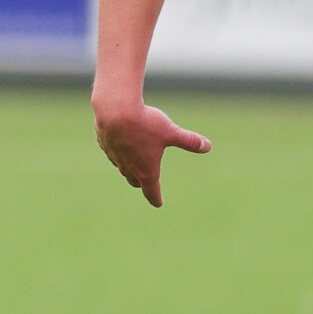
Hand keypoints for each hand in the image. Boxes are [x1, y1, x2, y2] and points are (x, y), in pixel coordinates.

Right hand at [92, 92, 211, 207]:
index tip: (158, 203)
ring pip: (122, 167)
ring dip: (129, 167)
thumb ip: (189, 141)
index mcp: (146, 170)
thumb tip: (208, 146)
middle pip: (135, 181)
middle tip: (146, 183)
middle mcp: (129, 167)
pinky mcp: (104, 144)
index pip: (151, 191)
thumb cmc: (145, 123)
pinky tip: (121, 142)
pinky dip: (118, 151)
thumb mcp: (171, 132)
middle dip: (142, 183)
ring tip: (135, 159)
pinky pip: (112, 152)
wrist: (115, 110)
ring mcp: (114, 157)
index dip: (156, 198)